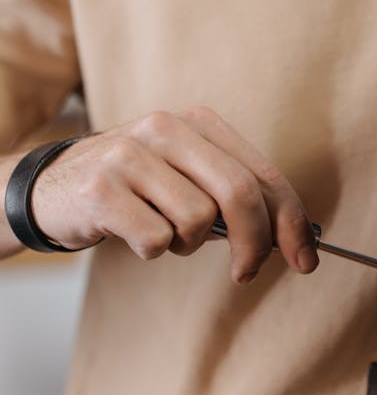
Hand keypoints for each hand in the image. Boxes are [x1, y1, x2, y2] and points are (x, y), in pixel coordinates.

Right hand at [31, 107, 318, 282]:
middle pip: (239, 193)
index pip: (262, 174)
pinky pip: (155, 240)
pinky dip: (151, 249)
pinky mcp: (101, 189)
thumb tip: (295, 240)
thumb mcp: (187, 176)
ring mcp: (130, 155)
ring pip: (197, 221)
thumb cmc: (136, 188)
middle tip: (246, 272)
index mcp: (198, 122)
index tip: (305, 259)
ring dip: (186, 244)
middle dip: (255, 243)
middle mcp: (166, 128)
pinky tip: (131, 232)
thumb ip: (236, 198)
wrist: (53, 185)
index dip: (290, 221)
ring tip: (161, 230)